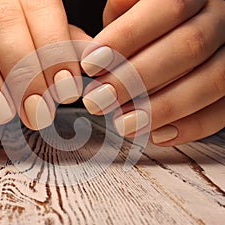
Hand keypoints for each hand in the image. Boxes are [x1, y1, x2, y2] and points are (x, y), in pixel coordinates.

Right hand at [0, 0, 82, 129]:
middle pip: (2, 22)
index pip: (41, 12)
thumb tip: (92, 58)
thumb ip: (61, 36)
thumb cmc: (16, 12)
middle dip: (21, 73)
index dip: (54, 52)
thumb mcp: (42, 16)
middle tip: (35, 113)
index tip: (65, 90)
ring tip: (0, 113)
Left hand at [81, 0, 224, 145]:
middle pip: (189, 47)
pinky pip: (223, 109)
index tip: (91, 65)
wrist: (183, 29)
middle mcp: (221, 19)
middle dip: (137, 78)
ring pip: (211, 80)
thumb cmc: (148, 21)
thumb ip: (122, 13)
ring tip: (122, 123)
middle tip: (98, 99)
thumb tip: (97, 46)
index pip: (167, 7)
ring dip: (162, 107)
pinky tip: (157, 135)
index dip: (126, 38)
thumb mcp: (132, 7)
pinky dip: (192, 126)